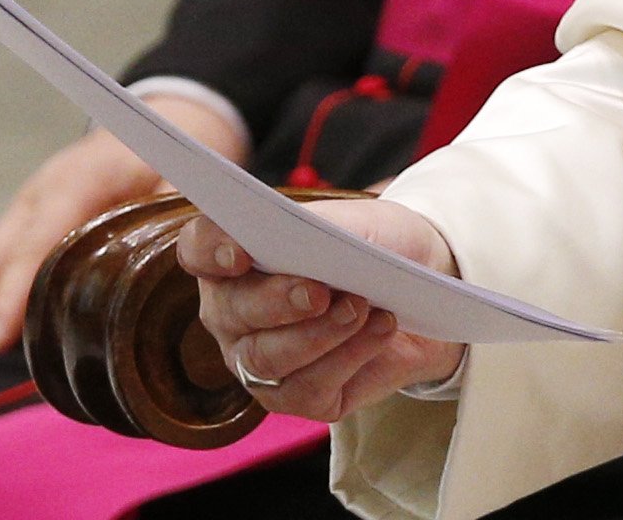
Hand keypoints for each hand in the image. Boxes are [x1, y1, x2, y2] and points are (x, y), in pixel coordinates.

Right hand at [0, 94, 248, 360]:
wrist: (168, 121)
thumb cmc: (180, 156)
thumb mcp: (187, 182)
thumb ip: (172, 225)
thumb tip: (171, 278)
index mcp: (80, 182)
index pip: (39, 241)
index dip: (15, 292)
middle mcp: (39, 198)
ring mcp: (23, 215)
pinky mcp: (20, 231)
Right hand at [179, 200, 464, 419]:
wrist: (424, 284)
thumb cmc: (375, 247)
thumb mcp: (354, 225)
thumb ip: (320, 235)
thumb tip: (303, 253)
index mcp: (233, 259)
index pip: (198, 250)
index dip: (211, 250)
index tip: (241, 254)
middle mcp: (233, 315)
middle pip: (232, 312)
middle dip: (277, 301)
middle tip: (320, 292)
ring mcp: (259, 361)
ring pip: (267, 358)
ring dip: (319, 333)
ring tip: (363, 307)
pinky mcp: (298, 397)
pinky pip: (309, 388)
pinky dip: (350, 355)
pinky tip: (381, 328)